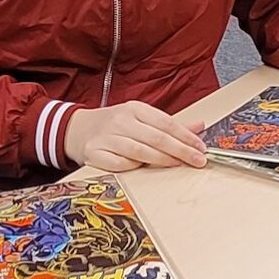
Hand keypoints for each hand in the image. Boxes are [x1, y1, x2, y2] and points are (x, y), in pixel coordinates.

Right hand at [64, 100, 207, 172]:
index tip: (201, 147)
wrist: (77, 129)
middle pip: (156, 138)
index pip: (165, 122)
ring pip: (140, 152)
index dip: (185, 136)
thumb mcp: (141, 118)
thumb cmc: (115, 125)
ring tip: (180, 166)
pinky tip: (146, 170)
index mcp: (134, 108)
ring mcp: (107, 137)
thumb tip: (200, 126)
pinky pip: (120, 164)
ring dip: (163, 161)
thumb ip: (171, 124)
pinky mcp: (96, 153)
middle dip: (181, 150)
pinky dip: (135, 168)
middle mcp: (121, 121)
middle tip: (198, 161)